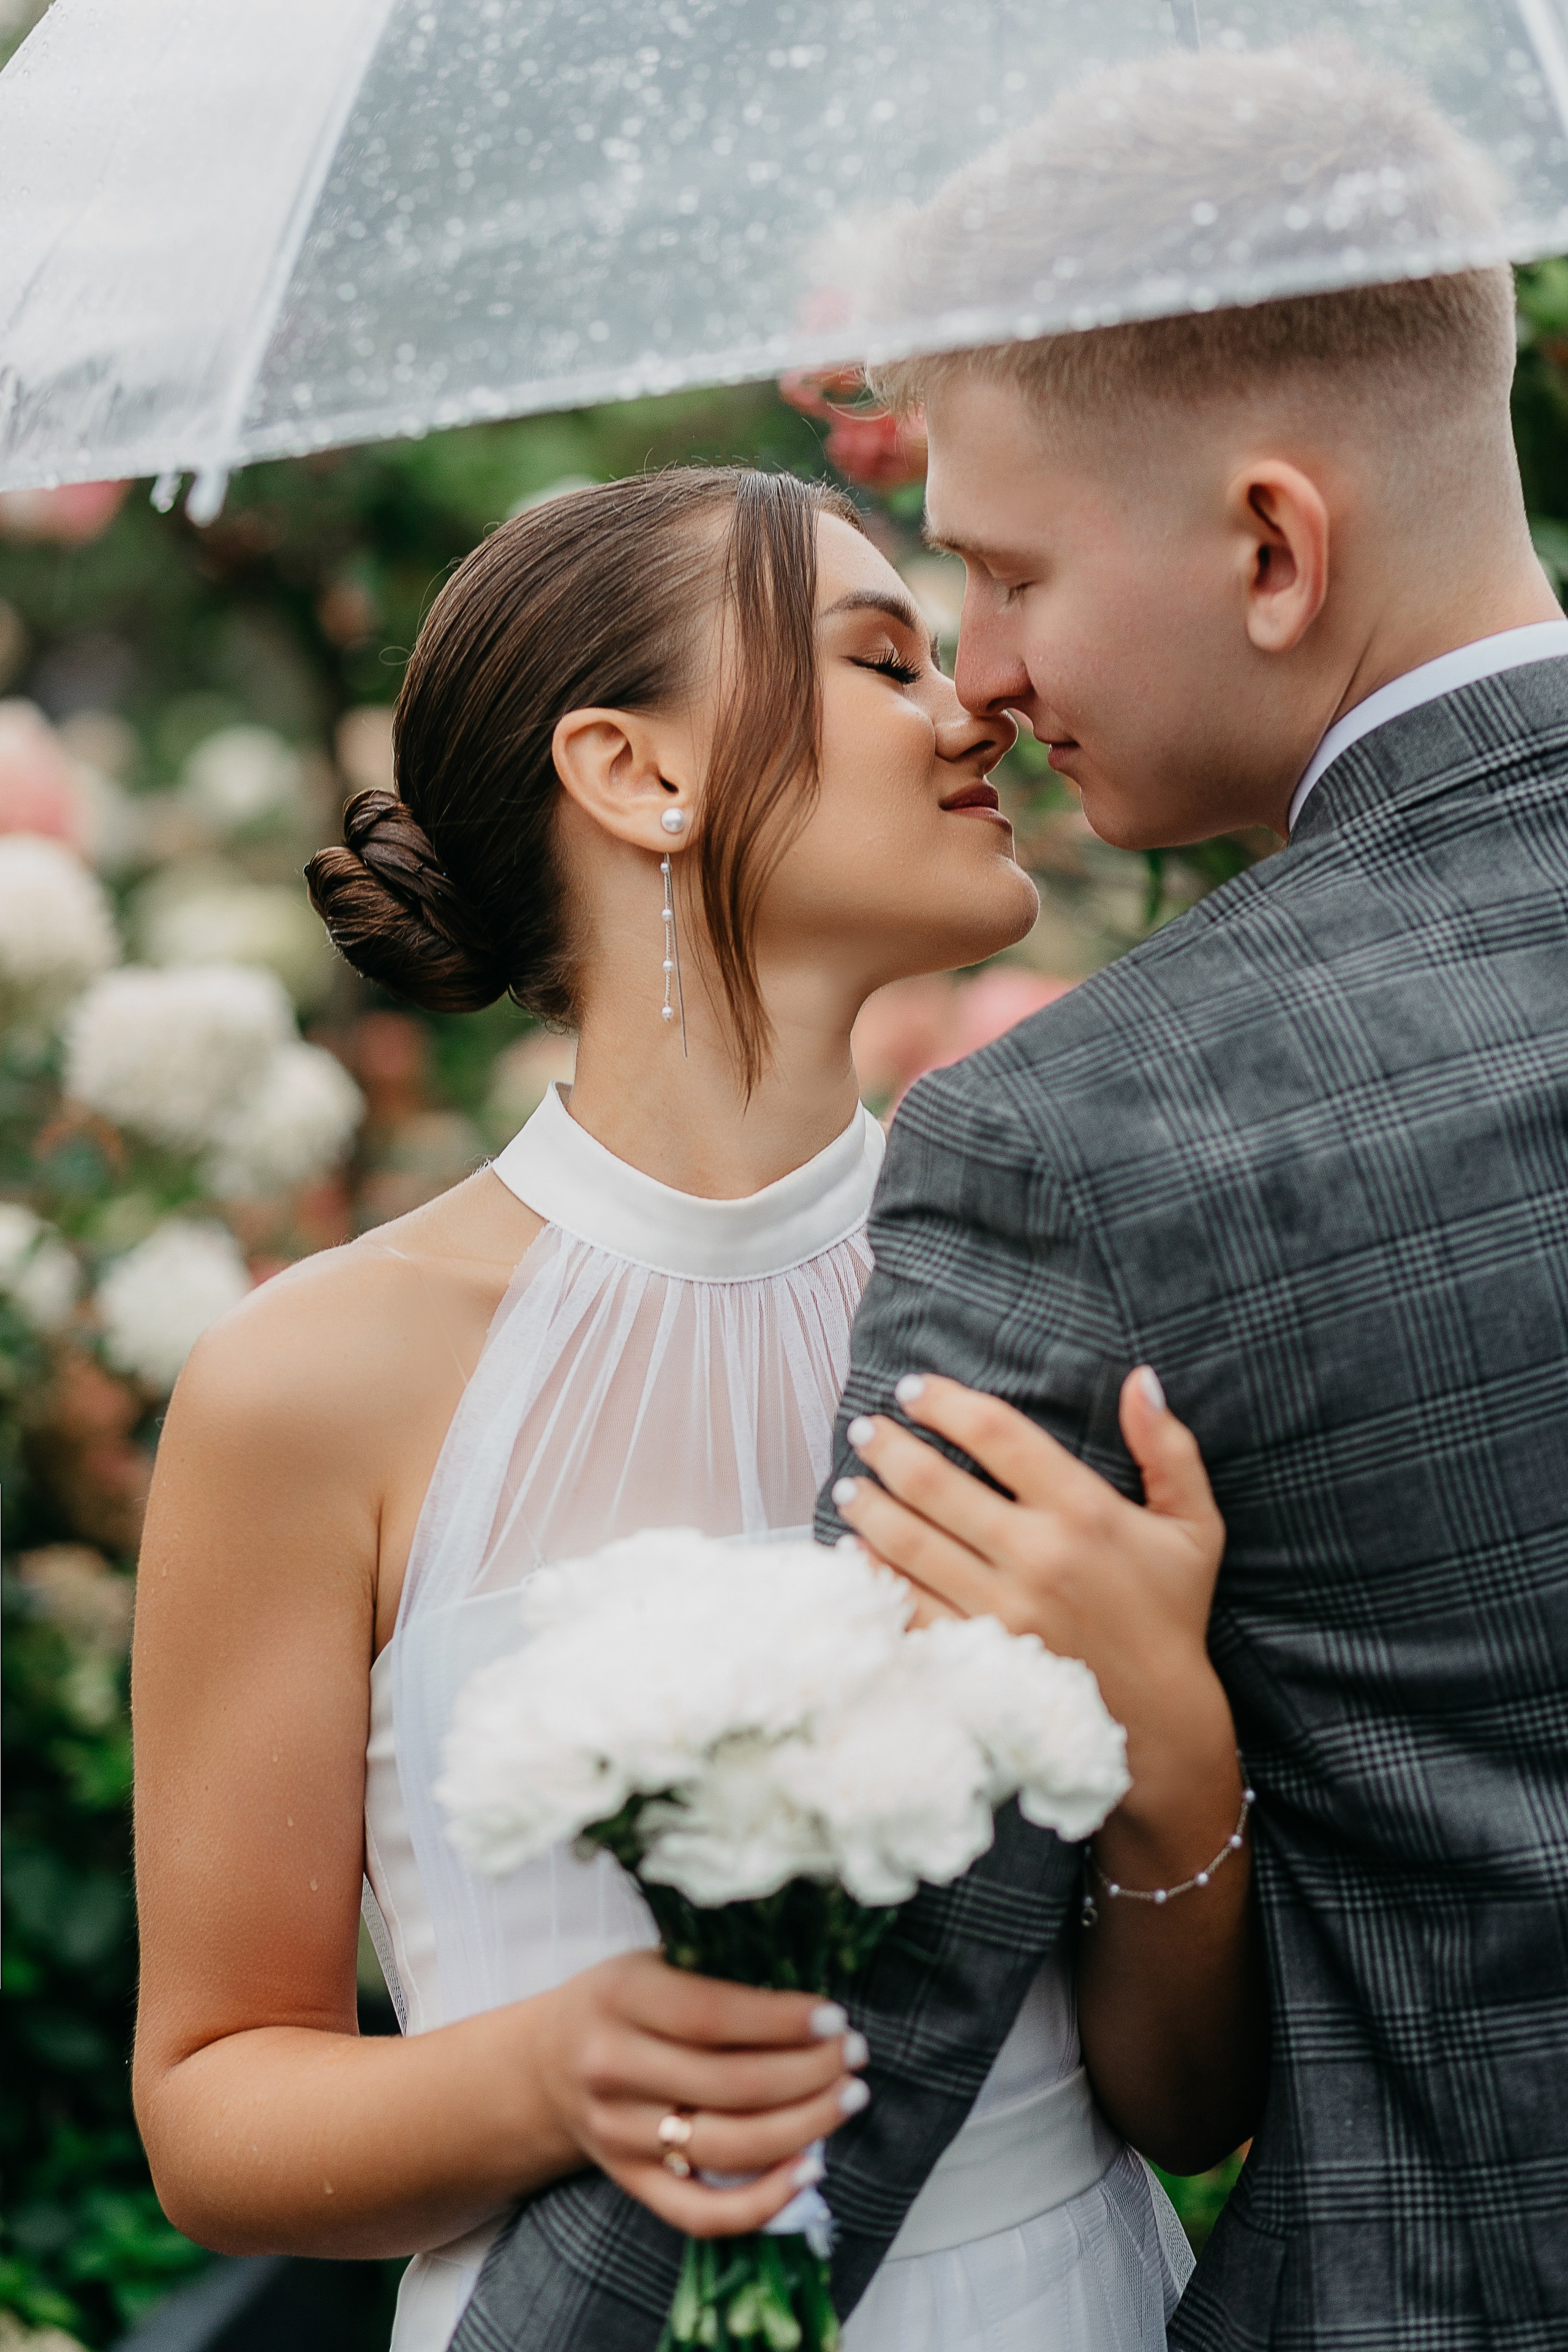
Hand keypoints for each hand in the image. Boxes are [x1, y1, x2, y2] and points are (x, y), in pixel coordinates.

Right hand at [532, 1950, 869, 2237]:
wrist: (545, 2064)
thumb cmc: (621, 2001)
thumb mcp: (653, 1962)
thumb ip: (715, 1972)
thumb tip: (809, 1990)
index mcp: (619, 1997)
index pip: (711, 2015)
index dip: (781, 2020)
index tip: (834, 2016)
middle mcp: (612, 2068)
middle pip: (729, 2085)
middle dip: (809, 2073)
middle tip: (854, 2056)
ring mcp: (618, 2134)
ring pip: (725, 2148)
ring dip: (803, 2128)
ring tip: (848, 2098)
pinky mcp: (629, 2182)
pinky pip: (700, 2212)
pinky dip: (763, 2201)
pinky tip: (810, 2169)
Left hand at [830, 1369, 1231, 1817]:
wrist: (1161, 1721)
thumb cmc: (1170, 1613)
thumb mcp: (1192, 1525)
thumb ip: (1169, 1450)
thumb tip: (1141, 1380)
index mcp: (1084, 1512)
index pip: (998, 1434)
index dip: (946, 1403)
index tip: (912, 1389)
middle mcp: (1037, 1556)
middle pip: (936, 1484)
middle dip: (889, 1448)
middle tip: (865, 1430)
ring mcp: (1002, 1608)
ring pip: (911, 1542)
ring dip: (869, 1507)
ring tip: (850, 1486)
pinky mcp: (979, 1653)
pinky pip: (909, 1605)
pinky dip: (873, 1574)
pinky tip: (853, 1552)